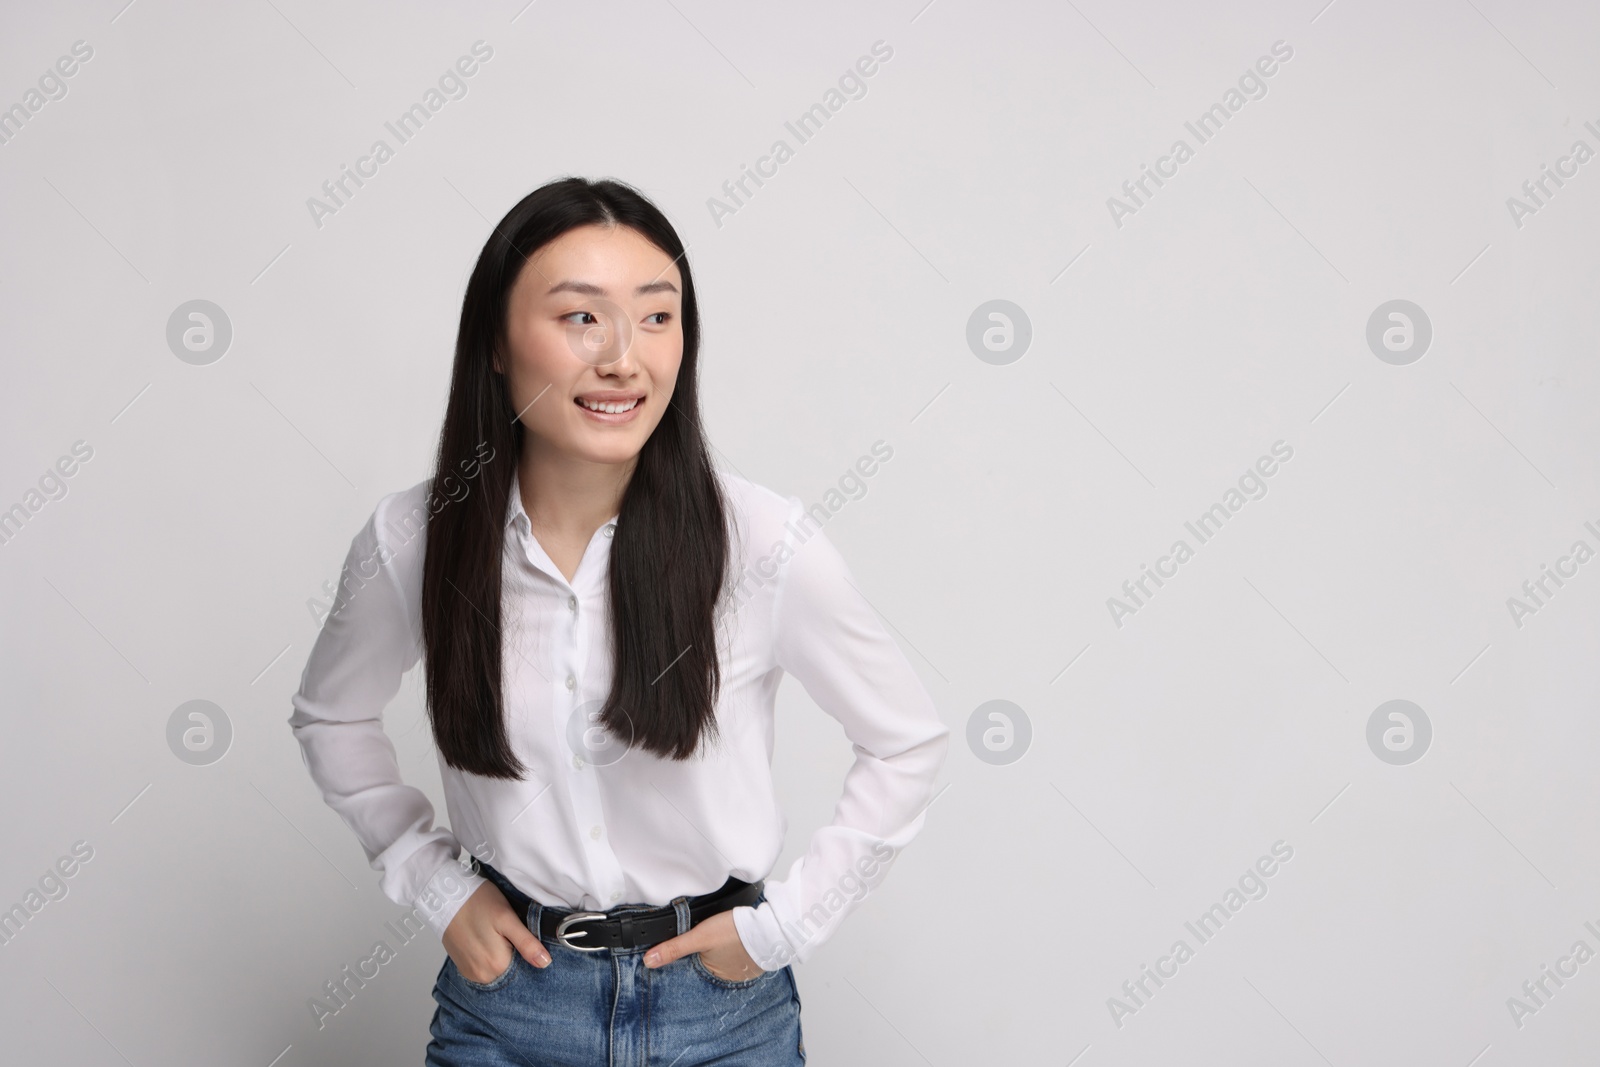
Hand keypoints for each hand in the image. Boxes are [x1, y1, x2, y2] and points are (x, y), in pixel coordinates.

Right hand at [442, 881, 549, 982]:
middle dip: (517, 956)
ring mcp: (472, 973)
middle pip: (512, 971)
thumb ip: (526, 943)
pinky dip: (490, 958)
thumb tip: (544, 962)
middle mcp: (483, 975)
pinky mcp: (465, 968)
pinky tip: (489, 941)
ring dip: (504, 957)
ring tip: (498, 936)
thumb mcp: (507, 918)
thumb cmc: (478, 902)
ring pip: (499, 971)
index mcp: (496, 965)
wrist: (447, 897)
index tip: (528, 940)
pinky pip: (485, 969)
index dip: (531, 956)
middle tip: (511, 934)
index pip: (526, 971)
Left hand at [643, 909, 761, 980]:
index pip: (689, 974)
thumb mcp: (699, 936)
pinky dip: (729, 951)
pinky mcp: (750, 961)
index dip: (681, 963)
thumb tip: (649, 961)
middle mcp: (726, 978)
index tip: (677, 954)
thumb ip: (674, 948)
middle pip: (704, 968)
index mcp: (711, 976)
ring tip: (714, 941)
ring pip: (719, 963)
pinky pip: (733, 958)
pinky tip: (727, 942)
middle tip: (700, 944)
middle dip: (699, 959)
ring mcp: (740, 971)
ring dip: (714, 955)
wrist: (769, 925)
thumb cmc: (736, 931)